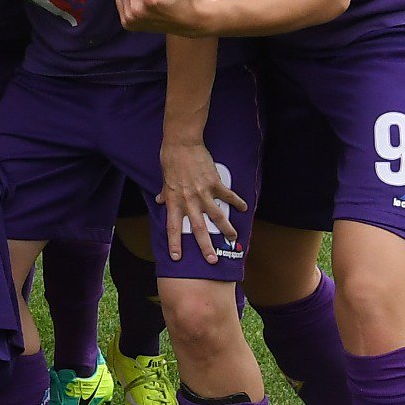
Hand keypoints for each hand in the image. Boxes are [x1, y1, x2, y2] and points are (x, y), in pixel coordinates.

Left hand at [157, 129, 246, 263]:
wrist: (182, 144)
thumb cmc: (171, 160)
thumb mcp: (164, 179)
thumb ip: (165, 193)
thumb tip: (160, 201)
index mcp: (174, 201)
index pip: (173, 227)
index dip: (175, 243)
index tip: (177, 258)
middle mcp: (189, 200)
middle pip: (198, 228)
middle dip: (205, 246)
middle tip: (212, 260)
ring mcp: (203, 193)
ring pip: (216, 216)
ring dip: (226, 229)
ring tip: (233, 239)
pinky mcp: (214, 183)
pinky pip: (228, 196)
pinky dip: (237, 202)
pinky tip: (244, 208)